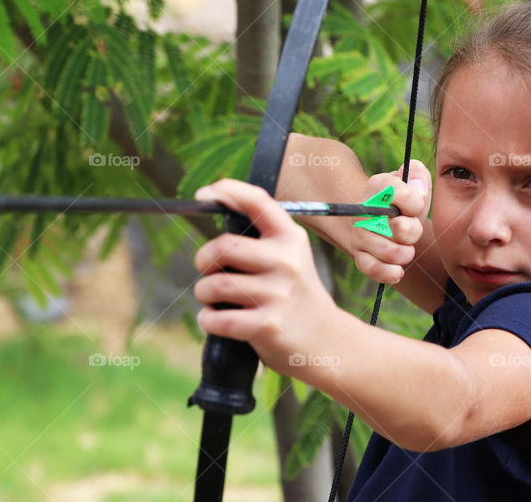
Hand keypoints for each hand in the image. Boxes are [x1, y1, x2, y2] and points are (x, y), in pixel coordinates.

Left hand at [192, 179, 338, 374]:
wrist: (327, 340)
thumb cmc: (294, 294)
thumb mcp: (290, 258)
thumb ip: (260, 239)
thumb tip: (213, 210)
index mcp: (290, 239)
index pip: (257, 201)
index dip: (227, 191)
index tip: (204, 194)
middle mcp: (286, 262)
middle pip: (224, 247)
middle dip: (204, 259)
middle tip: (207, 270)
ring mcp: (279, 294)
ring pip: (214, 285)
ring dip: (204, 294)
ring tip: (214, 300)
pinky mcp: (269, 325)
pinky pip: (218, 319)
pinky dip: (208, 321)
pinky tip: (215, 320)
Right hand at [349, 159, 430, 284]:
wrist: (390, 220)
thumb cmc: (406, 200)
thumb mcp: (415, 181)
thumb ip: (418, 174)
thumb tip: (417, 188)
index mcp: (378, 186)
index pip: (403, 195)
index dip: (417, 204)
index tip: (415, 207)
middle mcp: (363, 209)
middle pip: (401, 228)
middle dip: (414, 232)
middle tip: (409, 229)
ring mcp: (358, 234)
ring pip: (391, 252)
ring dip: (406, 253)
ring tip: (406, 247)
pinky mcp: (359, 256)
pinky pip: (374, 269)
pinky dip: (391, 273)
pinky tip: (399, 269)